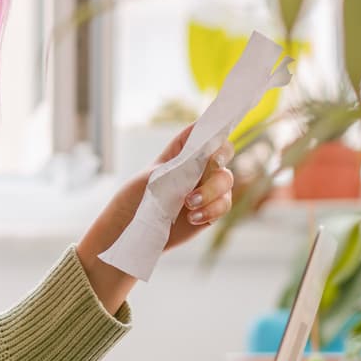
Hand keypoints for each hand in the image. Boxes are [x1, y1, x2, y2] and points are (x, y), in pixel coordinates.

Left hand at [74, 124, 236, 312]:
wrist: (132, 232)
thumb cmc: (137, 198)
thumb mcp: (154, 176)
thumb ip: (181, 164)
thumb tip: (204, 152)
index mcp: (182, 150)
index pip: (205, 132)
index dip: (216, 129)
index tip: (217, 134)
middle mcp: (197, 166)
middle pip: (223, 154)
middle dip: (217, 163)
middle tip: (207, 171)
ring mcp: (206, 188)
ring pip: (227, 181)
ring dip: (212, 192)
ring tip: (189, 205)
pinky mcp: (211, 210)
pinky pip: (224, 205)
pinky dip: (212, 210)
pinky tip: (193, 218)